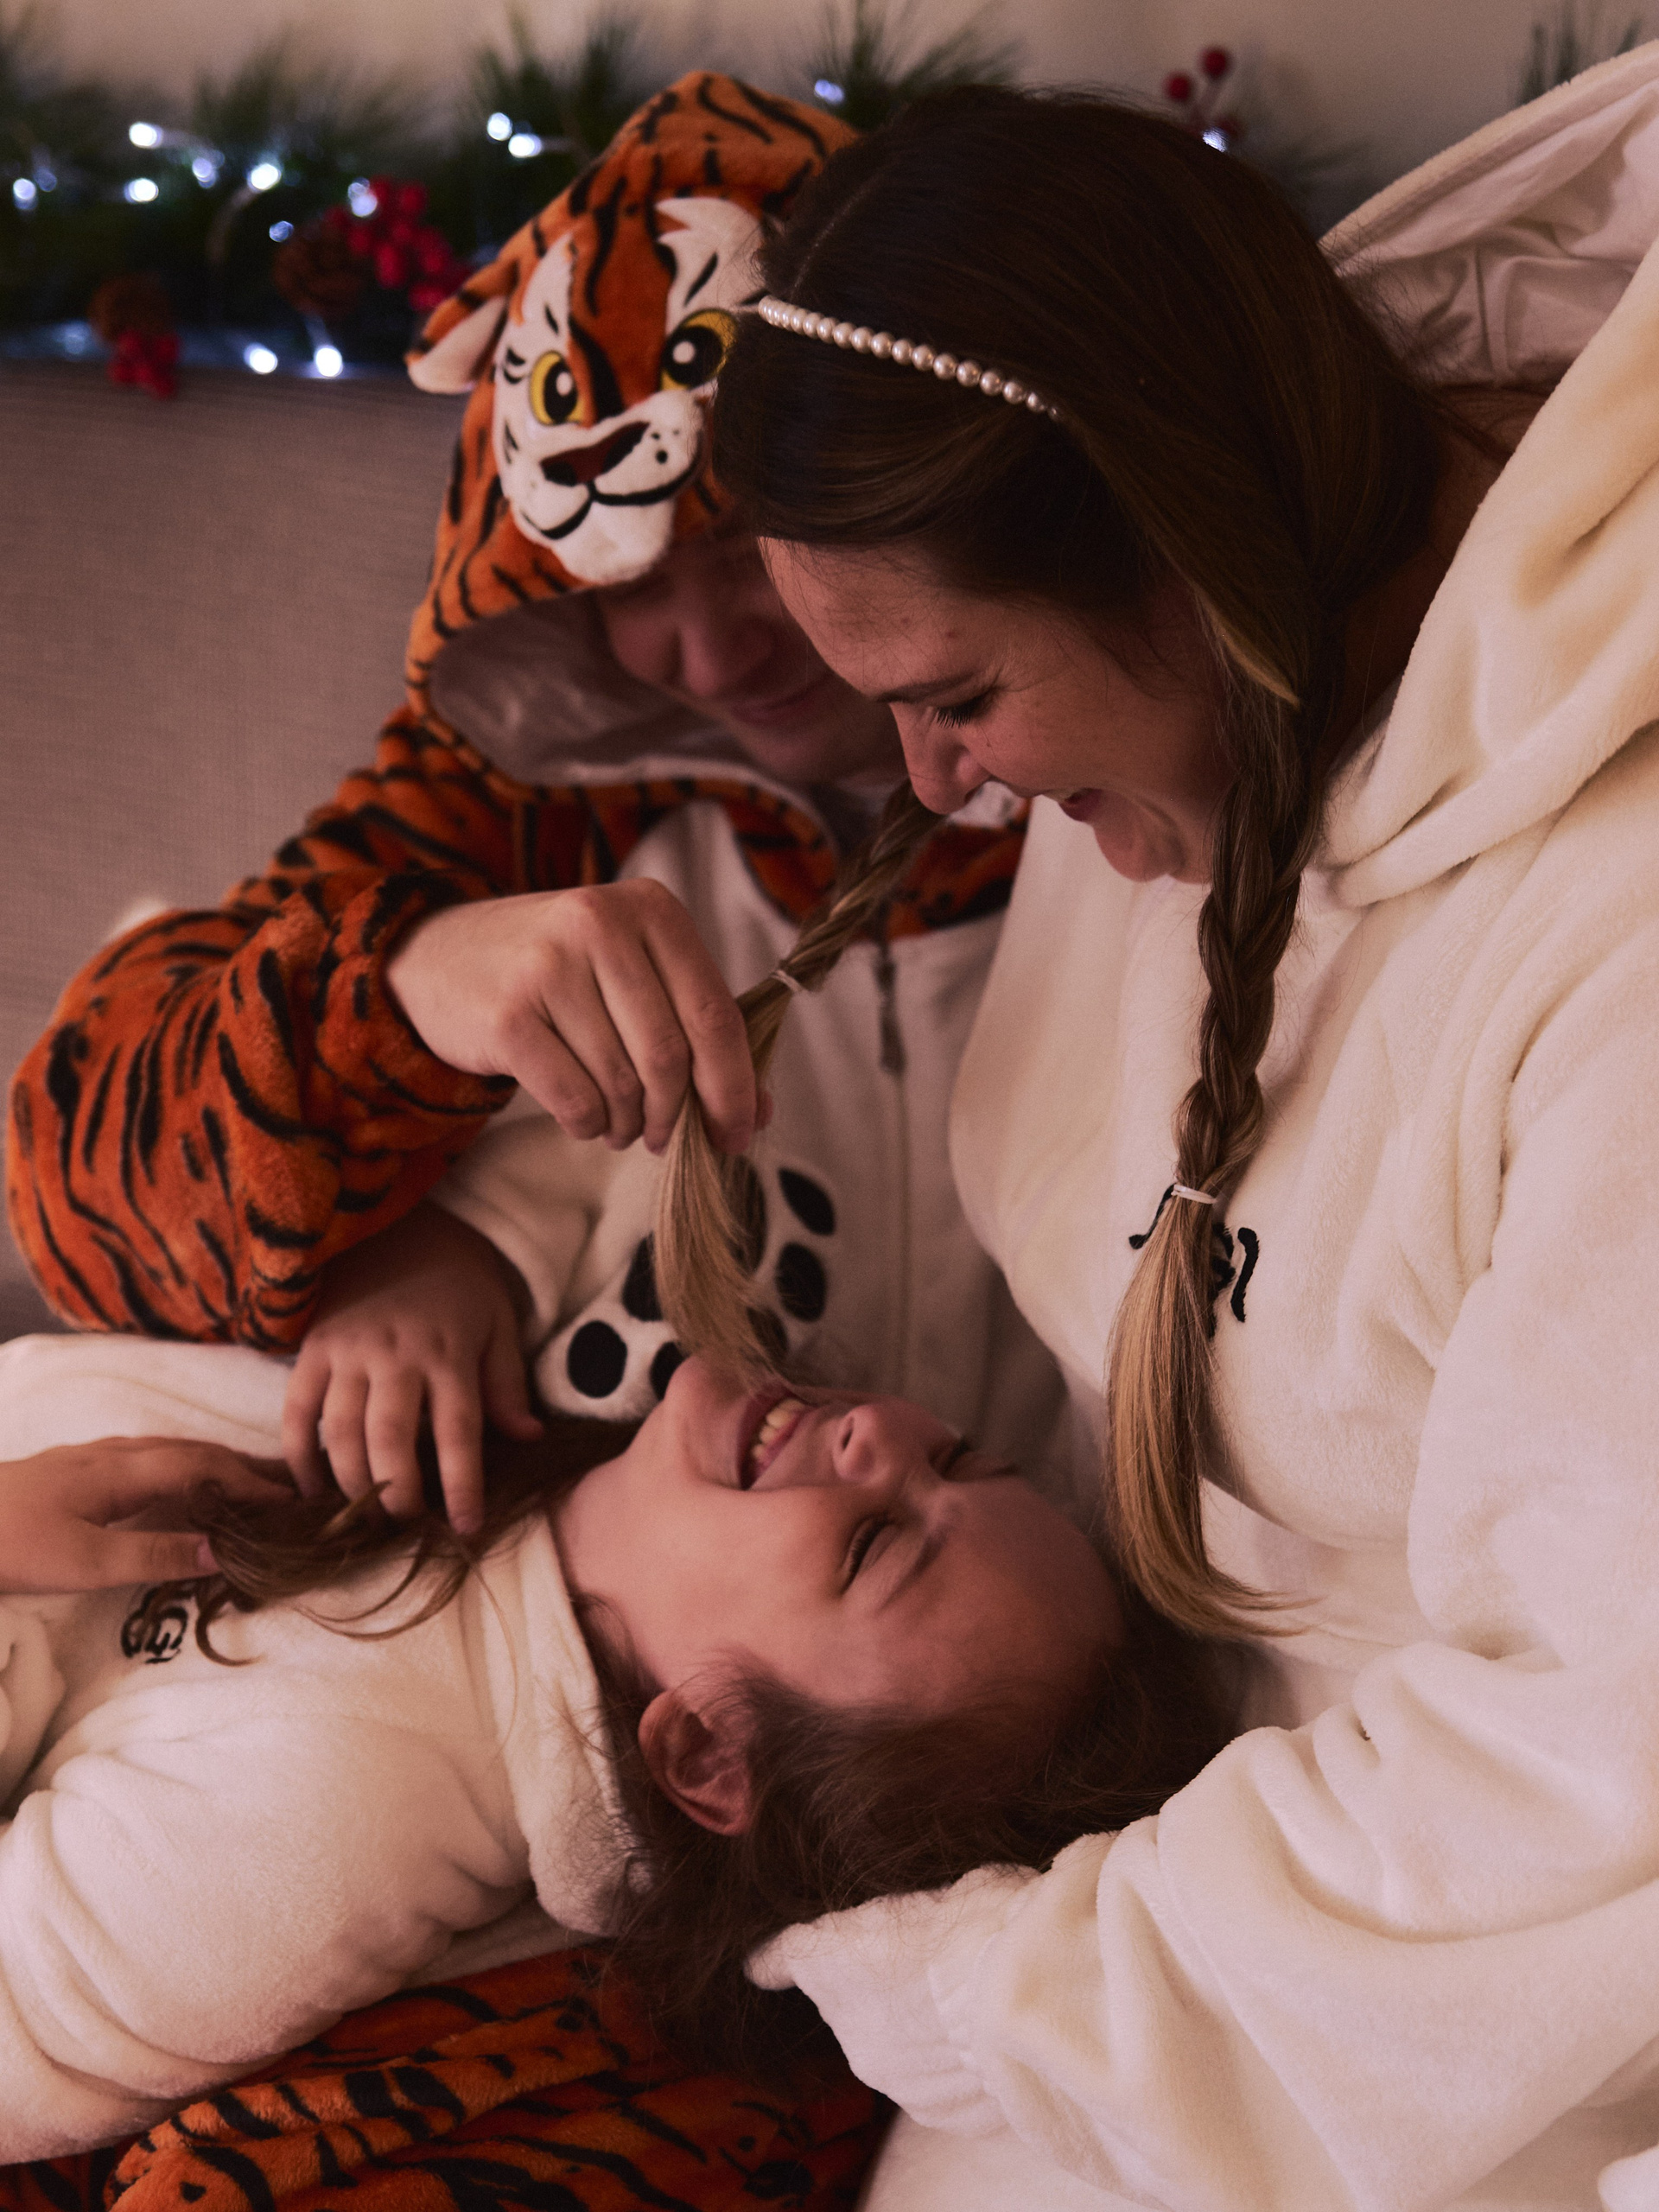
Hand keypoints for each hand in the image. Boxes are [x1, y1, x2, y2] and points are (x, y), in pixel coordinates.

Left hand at [0, 1437, 293, 1594]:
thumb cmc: (12, 1545)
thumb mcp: (84, 1563)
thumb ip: (153, 1554)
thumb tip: (221, 1550)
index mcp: (122, 1472)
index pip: (202, 1467)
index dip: (248, 1482)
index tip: (289, 1499)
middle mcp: (112, 1454)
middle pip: (191, 1449)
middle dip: (241, 1463)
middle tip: (286, 1479)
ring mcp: (89, 1457)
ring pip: (167, 1448)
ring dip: (212, 1460)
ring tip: (244, 1476)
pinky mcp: (71, 1468)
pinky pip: (146, 1455)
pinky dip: (180, 1463)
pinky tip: (173, 1476)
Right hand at [283, 1202, 542, 1533]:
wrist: (402, 1225)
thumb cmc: (460, 1282)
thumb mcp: (499, 1323)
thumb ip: (507, 1384)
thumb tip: (530, 1439)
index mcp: (451, 1352)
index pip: (459, 1432)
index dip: (462, 1485)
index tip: (466, 1527)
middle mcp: (397, 1355)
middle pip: (391, 1439)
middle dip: (396, 1494)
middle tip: (404, 1528)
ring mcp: (349, 1351)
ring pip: (341, 1431)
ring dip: (350, 1483)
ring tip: (364, 1518)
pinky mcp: (312, 1347)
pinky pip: (297, 1410)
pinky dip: (299, 1455)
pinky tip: (312, 1489)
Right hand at [386, 881, 755, 1155]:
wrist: (438, 958)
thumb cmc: (559, 974)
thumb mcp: (634, 979)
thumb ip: (699, 1033)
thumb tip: (756, 1115)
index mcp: (652, 909)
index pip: (717, 1014)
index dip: (733, 1088)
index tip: (736, 1135)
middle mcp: (601, 923)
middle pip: (671, 1056)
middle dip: (673, 1116)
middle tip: (662, 1138)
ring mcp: (549, 965)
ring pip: (623, 1084)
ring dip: (627, 1124)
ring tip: (617, 1122)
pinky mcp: (508, 1014)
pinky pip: (576, 1100)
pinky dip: (588, 1124)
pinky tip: (583, 1115)